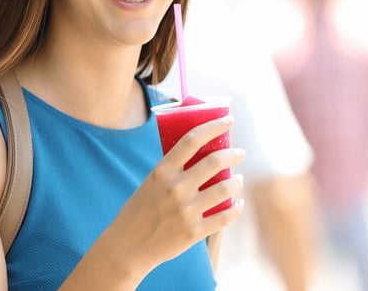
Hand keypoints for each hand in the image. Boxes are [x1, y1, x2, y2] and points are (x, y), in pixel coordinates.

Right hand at [103, 115, 244, 275]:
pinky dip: (236, 208)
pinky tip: (238, 204)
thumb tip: (200, 151)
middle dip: (233, 154)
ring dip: (237, 181)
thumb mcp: (150, 182)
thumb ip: (172, 169)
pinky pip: (225, 217)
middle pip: (214, 162)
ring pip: (225, 188)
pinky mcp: (193, 232)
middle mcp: (175, 189)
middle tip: (239, 153)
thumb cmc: (139, 210)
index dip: (213, 126)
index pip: (192, 140)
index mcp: (161, 171)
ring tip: (239, 179)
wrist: (128, 246)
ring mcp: (185, 211)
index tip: (228, 120)